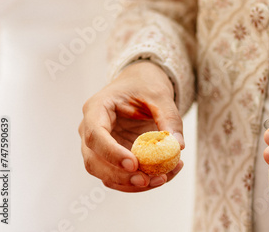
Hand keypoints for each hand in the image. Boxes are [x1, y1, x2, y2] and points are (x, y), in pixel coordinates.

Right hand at [79, 61, 184, 191]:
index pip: (95, 135)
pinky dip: (138, 181)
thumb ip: (169, 118)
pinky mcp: (110, 157)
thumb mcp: (160, 95)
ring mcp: (98, 146)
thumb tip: (178, 146)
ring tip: (163, 178)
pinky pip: (119, 176)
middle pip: (94, 161)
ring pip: (105, 174)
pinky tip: (163, 175)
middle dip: (120, 175)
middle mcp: (90, 129)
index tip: (134, 164)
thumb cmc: (146, 85)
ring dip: (131, 183)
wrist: (141, 84)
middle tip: (148, 180)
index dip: (111, 153)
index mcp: (97, 108)